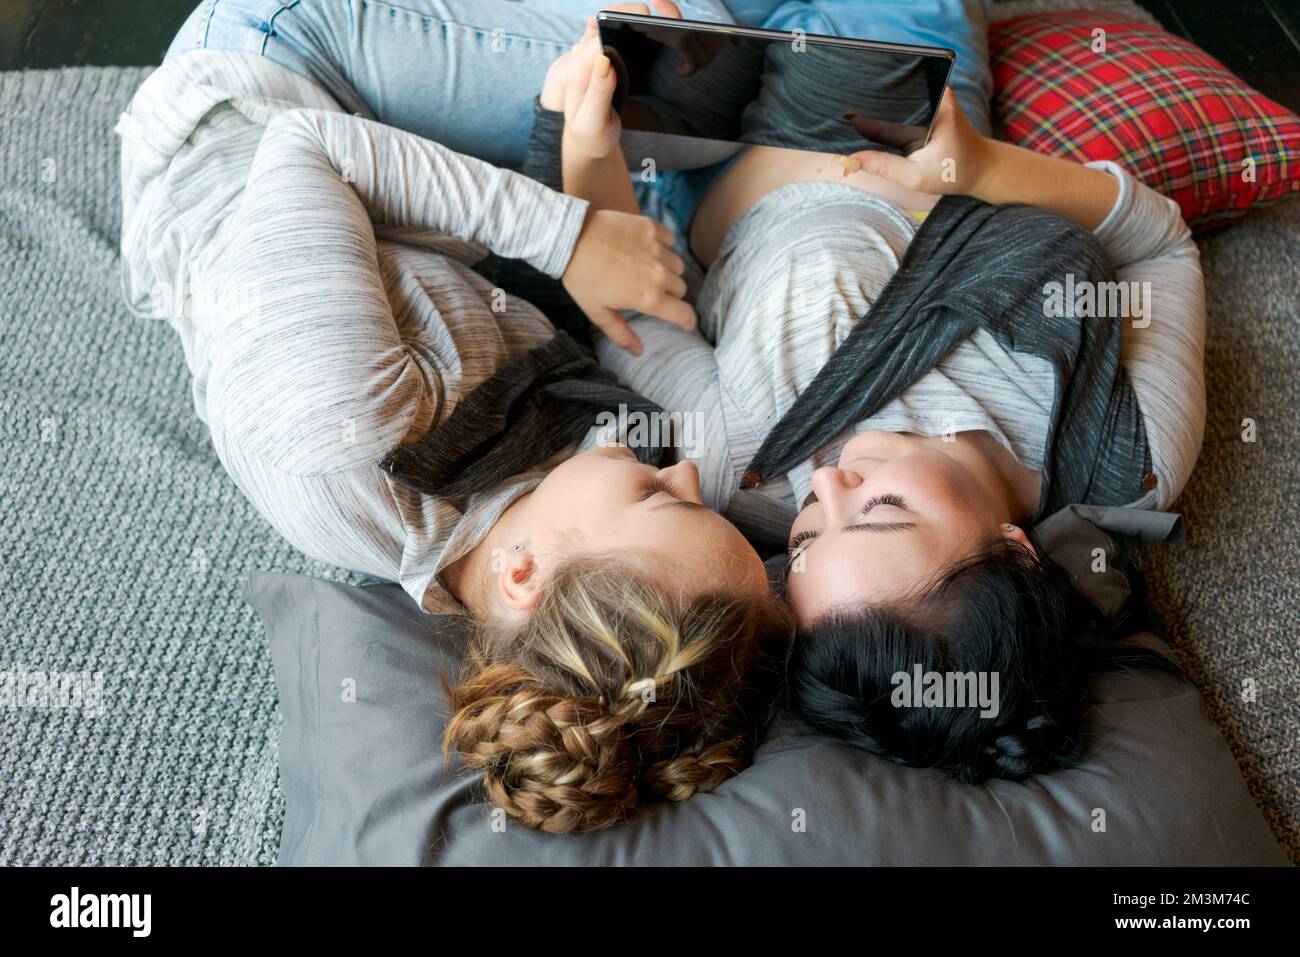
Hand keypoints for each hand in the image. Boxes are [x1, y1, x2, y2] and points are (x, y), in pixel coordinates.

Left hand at [540, 2, 696, 159]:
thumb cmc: (591, 134)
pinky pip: (619, 36)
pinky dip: (637, 32)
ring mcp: (596, 57)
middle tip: (661, 18)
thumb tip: (605, 60)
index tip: (649, 21)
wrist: (589, 142)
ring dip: (637, 22)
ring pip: (615, 26)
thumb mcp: (592, 121)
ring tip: (663, 25)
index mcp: (578, 70)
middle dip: (632, 16)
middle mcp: (584, 57)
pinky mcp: (606, 59)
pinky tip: (656, 35)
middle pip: (607, 21)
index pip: (600, 35)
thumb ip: (597, 92)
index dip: (624, 24)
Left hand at [562, 208, 695, 354]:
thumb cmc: (581, 277)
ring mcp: (657, 248)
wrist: (570, 236)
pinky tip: (645, 249)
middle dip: (669, 293)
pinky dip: (663, 246)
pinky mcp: (652, 227)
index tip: (687, 323)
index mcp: (648, 298)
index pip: (684, 314)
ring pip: (677, 265)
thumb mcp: (597, 312)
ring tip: (646, 269)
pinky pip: (670, 240)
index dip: (688, 321)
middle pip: (680, 289)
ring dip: (668, 270)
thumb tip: (638, 352)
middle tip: (648, 291)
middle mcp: (659, 274)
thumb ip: (621, 334)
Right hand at [846, 90, 991, 195]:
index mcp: (934, 105)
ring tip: (851, 123)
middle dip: (866, 109)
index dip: (864, 108)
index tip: (841, 117)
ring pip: (894, 100)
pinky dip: (886, 116)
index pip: (891, 99)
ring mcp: (932, 94)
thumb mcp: (916, 177)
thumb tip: (848, 161)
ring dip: (875, 112)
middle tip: (841, 122)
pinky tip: (867, 124)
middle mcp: (934, 93)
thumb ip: (884, 167)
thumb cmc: (953, 173)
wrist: (980, 168)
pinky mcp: (929, 102)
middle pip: (890, 95)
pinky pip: (902, 106)